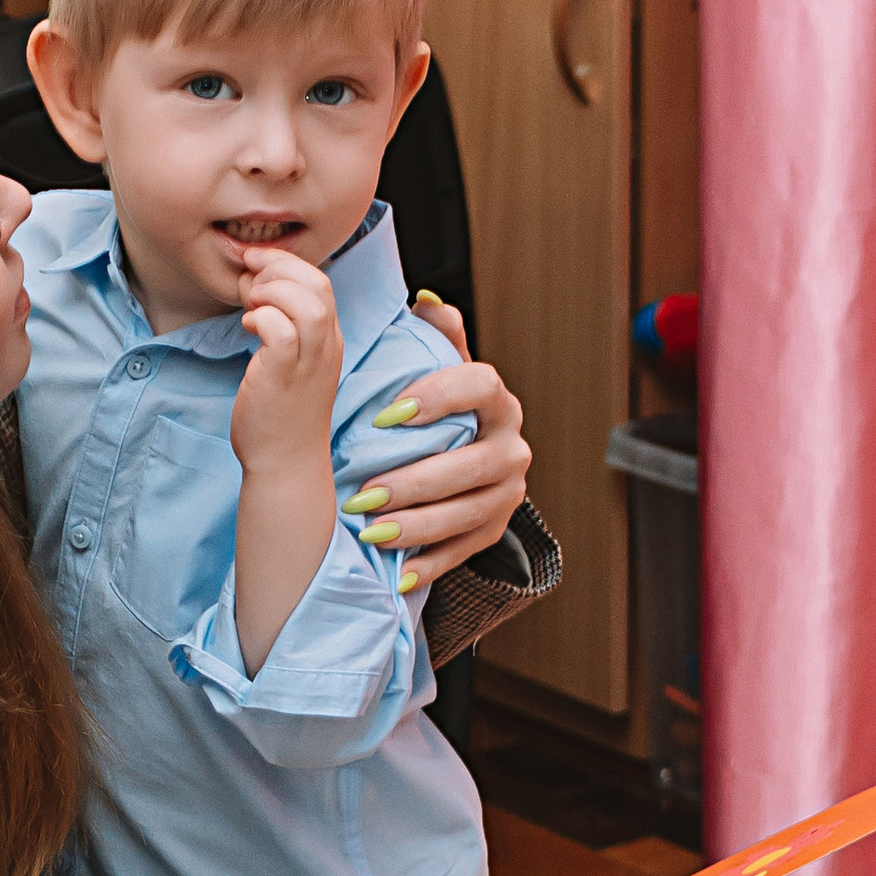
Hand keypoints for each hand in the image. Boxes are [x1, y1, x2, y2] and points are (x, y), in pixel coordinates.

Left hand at [229, 246, 343, 475]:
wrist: (285, 464)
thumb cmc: (281, 414)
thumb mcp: (292, 363)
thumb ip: (285, 328)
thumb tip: (254, 290)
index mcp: (329, 340)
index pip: (320, 282)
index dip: (285, 263)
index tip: (254, 263)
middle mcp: (326, 348)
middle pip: (318, 284)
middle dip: (278, 267)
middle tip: (248, 277)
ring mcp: (308, 364)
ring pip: (307, 304)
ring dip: (272, 290)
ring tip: (250, 302)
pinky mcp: (283, 378)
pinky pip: (281, 331)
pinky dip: (262, 318)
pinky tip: (247, 327)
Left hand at [353, 297, 528, 589]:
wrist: (462, 459)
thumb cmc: (437, 410)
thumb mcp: (438, 369)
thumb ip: (435, 336)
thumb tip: (425, 302)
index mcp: (497, 401)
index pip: (481, 386)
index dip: (439, 396)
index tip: (388, 414)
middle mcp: (512, 446)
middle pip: (469, 465)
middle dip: (414, 482)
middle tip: (363, 493)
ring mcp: (508, 491)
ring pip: (466, 513)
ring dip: (417, 527)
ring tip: (370, 532)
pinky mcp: (494, 530)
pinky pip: (465, 551)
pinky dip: (430, 564)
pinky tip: (396, 573)